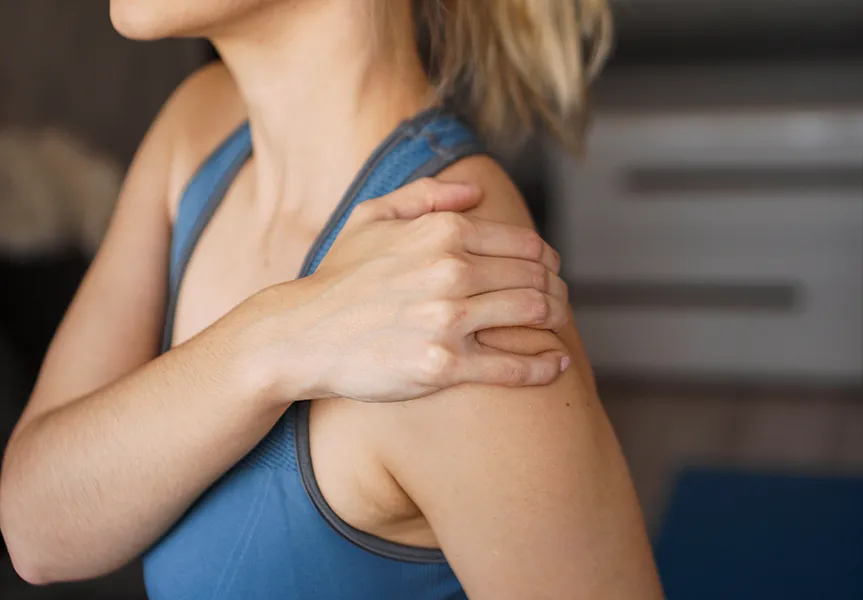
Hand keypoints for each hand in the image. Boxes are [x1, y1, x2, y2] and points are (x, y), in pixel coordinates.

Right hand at [247, 178, 569, 403]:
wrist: (301, 334)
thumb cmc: (339, 277)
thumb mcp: (371, 217)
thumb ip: (426, 196)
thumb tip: (475, 193)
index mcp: (442, 232)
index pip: (525, 244)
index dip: (548, 261)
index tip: (551, 274)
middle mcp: (450, 270)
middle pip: (536, 278)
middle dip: (558, 291)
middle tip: (560, 304)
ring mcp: (447, 320)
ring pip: (532, 314)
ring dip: (556, 321)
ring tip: (558, 329)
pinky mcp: (441, 366)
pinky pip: (512, 366)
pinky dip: (543, 365)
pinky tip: (556, 365)